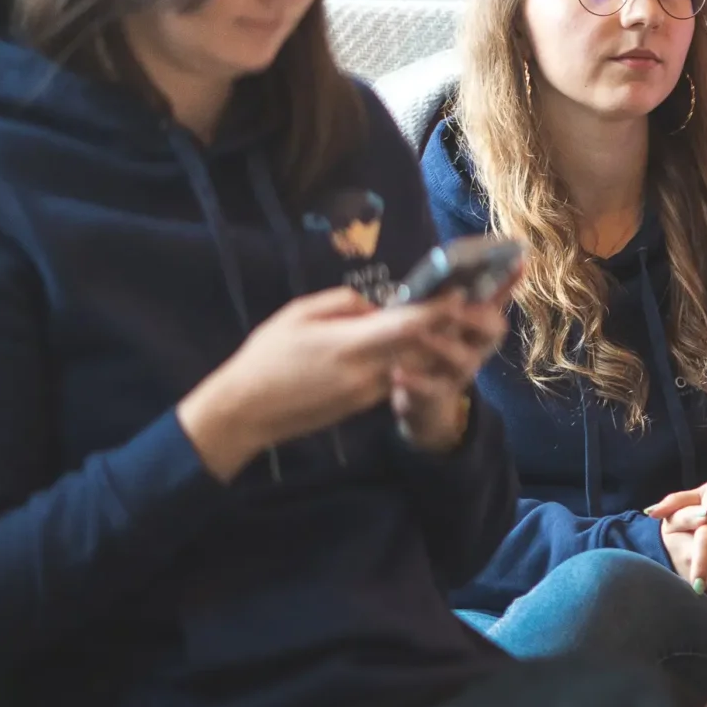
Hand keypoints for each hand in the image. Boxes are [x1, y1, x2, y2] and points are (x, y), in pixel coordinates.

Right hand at [178, 287, 442, 479]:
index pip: (409, 326)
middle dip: (442, 328)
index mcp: (351, 345)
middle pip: (420, 347)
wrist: (247, 412)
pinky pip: (393, 378)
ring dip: (426, 347)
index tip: (458, 293)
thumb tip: (375, 306)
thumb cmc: (266, 357)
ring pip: (411, 365)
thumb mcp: (298, 314)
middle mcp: (367, 372)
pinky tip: (399, 348)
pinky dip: (404, 362)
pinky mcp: (363, 406)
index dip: (438, 310)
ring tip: (432, 324)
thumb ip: (343, 303)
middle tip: (457, 306)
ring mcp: (367, 393)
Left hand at [389, 270, 518, 452]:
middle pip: (494, 328)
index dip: (509, 280)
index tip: (517, 260)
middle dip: (476, 316)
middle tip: (455, 305)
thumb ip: (442, 296)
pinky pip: (431, 388)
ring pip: (464, 358)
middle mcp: (477, 344)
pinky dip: (414, 380)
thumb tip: (455, 286)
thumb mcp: (432, 316)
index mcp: (476, 320)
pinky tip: (397, 373)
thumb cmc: (424, 345)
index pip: (497, 296)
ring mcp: (461, 370)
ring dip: (442, 345)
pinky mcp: (439, 393)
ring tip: (419, 334)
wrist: (416, 396)